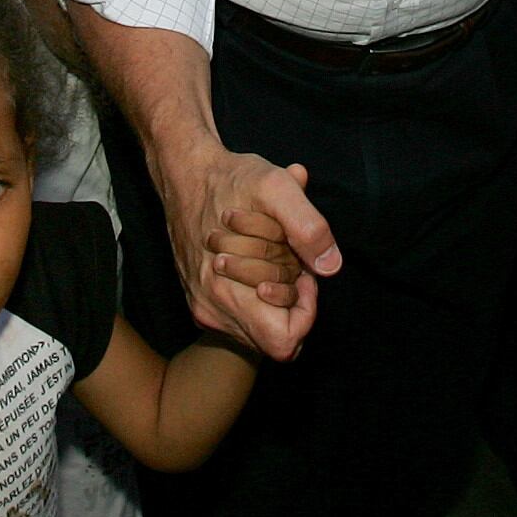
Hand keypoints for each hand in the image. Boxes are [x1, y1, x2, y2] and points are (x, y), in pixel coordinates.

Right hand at [165, 139, 334, 360]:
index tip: (302, 273)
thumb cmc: (232, 180)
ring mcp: (205, 307)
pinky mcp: (201, 299)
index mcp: (227, 295)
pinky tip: (252, 254)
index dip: (304, 311)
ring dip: (274, 289)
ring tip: (268, 251)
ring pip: (261, 322)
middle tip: (285, 254)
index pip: (284, 342)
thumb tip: (330, 267)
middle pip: (275, 331)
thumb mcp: (277, 188)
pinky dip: (256, 286)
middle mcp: (212, 311)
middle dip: (290, 293)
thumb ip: (308, 227)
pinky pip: (243, 312)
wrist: (187, 174)